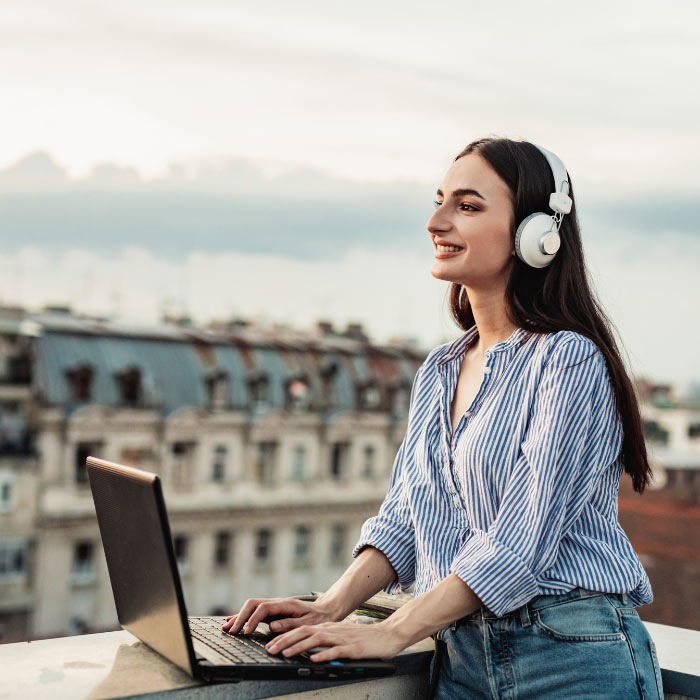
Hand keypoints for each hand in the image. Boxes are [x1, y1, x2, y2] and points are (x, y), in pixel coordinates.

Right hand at [221, 596, 338, 635]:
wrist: (326, 609)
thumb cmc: (318, 618)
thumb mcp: (307, 623)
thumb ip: (290, 624)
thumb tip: (272, 626)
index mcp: (285, 604)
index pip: (263, 609)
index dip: (252, 620)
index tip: (246, 633)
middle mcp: (277, 602)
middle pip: (253, 604)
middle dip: (240, 616)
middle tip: (231, 632)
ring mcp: (274, 605)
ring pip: (251, 607)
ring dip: (239, 616)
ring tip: (226, 628)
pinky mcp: (273, 611)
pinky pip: (255, 611)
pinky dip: (243, 617)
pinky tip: (233, 622)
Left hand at [264, 620, 405, 662]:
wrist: (388, 634)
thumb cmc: (365, 638)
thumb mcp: (342, 637)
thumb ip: (327, 641)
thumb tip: (310, 650)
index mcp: (329, 628)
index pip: (302, 629)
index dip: (285, 636)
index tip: (271, 643)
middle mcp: (333, 630)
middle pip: (305, 632)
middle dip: (285, 640)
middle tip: (270, 649)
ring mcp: (342, 638)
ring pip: (316, 639)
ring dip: (299, 646)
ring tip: (286, 654)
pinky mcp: (353, 648)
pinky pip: (335, 651)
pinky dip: (323, 655)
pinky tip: (314, 659)